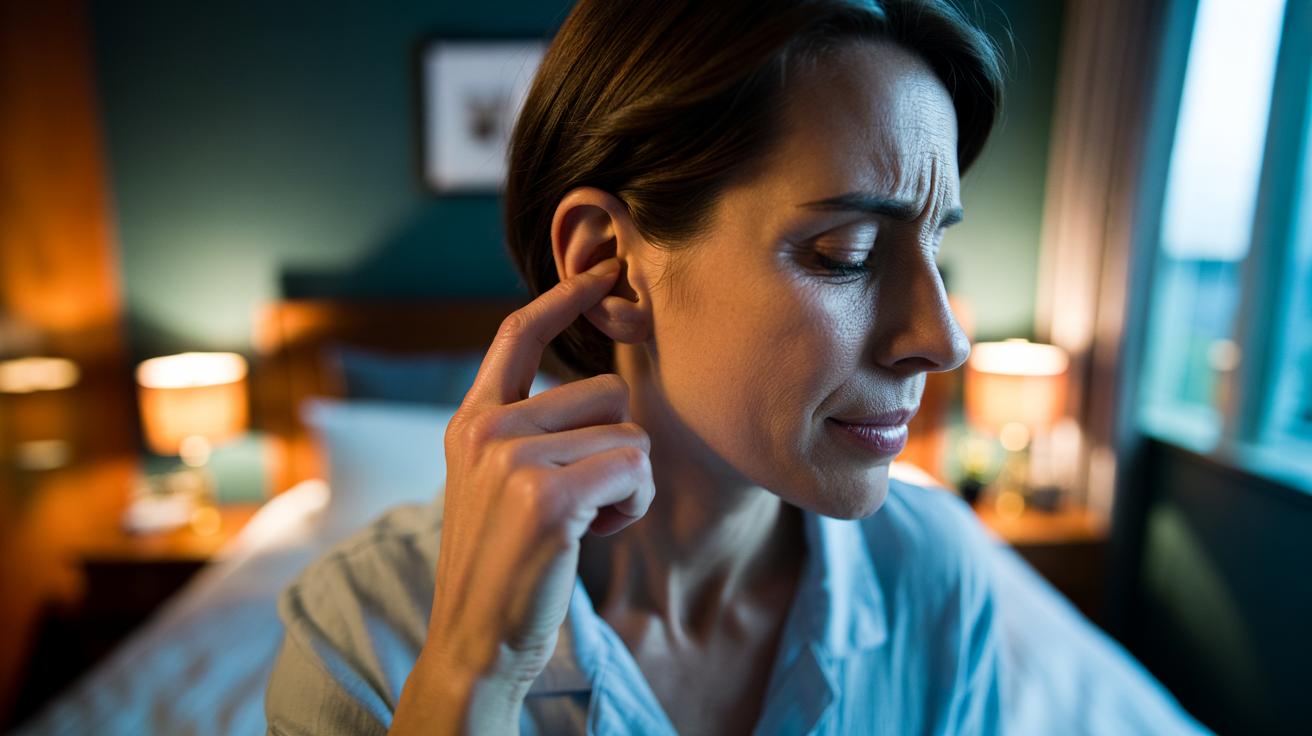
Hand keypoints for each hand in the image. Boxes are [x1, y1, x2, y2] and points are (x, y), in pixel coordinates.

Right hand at [395, 258, 655, 730]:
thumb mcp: (494, 484)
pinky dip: (633, 505)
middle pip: (607, 391)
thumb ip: (526, 432)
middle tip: (585, 499)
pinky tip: (595, 535)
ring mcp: (512, 459)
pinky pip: (636, 468)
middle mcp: (486, 429)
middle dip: (618, 446)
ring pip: (628, 432)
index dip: (564, 296)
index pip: (517, 335)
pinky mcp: (546, 496)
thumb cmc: (502, 565)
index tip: (603, 269)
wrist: (472, 642)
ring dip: (628, 482)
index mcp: (471, 421)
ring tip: (585, 520)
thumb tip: (600, 393)